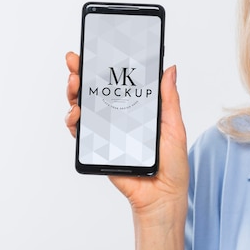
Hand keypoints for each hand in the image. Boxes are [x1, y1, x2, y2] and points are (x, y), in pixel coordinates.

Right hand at [65, 51, 188, 249]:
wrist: (163, 196)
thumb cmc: (174, 164)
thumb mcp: (175, 127)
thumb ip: (169, 99)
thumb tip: (170, 69)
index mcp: (140, 110)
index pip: (120, 84)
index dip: (106, 68)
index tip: (95, 52)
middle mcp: (122, 119)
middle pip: (97, 93)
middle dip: (82, 76)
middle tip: (76, 66)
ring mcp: (109, 133)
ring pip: (85, 109)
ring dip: (76, 96)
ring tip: (76, 88)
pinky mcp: (100, 149)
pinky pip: (82, 134)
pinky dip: (75, 123)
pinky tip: (77, 115)